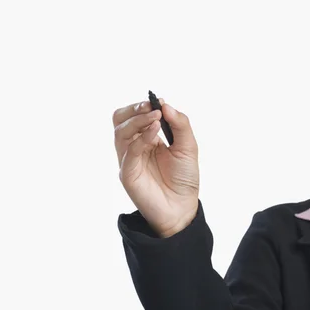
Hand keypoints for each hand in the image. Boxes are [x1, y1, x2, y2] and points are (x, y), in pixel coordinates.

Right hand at [113, 99, 199, 236]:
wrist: (183, 208)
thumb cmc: (184, 178)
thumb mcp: (188, 147)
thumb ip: (180, 124)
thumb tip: (166, 105)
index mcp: (146, 139)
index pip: (134, 115)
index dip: (143, 106)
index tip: (158, 102)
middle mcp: (134, 147)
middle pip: (120, 120)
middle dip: (134, 110)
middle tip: (151, 107)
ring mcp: (129, 160)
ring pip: (120, 132)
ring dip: (138, 120)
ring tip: (155, 118)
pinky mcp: (128, 174)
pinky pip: (128, 152)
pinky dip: (141, 138)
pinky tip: (154, 132)